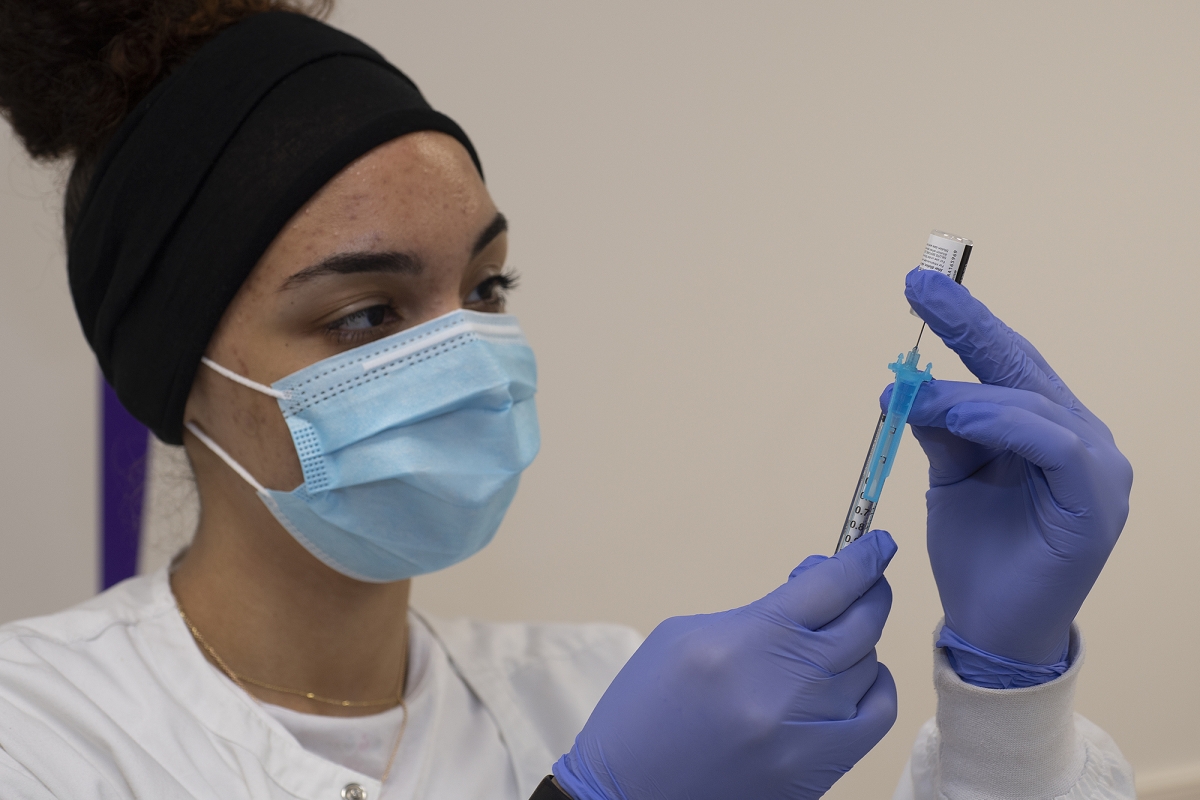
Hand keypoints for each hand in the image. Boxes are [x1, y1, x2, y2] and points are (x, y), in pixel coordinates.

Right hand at [553, 530, 898, 799]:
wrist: (629, 793)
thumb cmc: (644, 711)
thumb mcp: (684, 637)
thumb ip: (754, 613)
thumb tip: (809, 596)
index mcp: (746, 641)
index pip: (831, 585)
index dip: (862, 558)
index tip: (876, 546)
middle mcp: (786, 685)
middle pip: (863, 620)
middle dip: (868, 590)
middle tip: (860, 581)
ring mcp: (810, 731)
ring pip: (869, 664)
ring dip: (857, 640)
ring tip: (825, 639)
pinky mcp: (820, 768)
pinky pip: (877, 713)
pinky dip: (873, 685)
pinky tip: (851, 677)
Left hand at [900, 269, 1132, 663]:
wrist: (992, 629)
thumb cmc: (976, 553)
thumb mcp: (950, 478)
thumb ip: (942, 430)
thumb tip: (905, 386)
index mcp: (1045, 427)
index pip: (1005, 363)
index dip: (965, 323)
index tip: (917, 288)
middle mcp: (1079, 436)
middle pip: (1022, 366)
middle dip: (969, 325)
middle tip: (920, 288)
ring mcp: (1096, 467)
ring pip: (1032, 403)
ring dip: (968, 393)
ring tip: (918, 395)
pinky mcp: (1095, 502)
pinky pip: (1054, 445)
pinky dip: (1006, 425)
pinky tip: (964, 416)